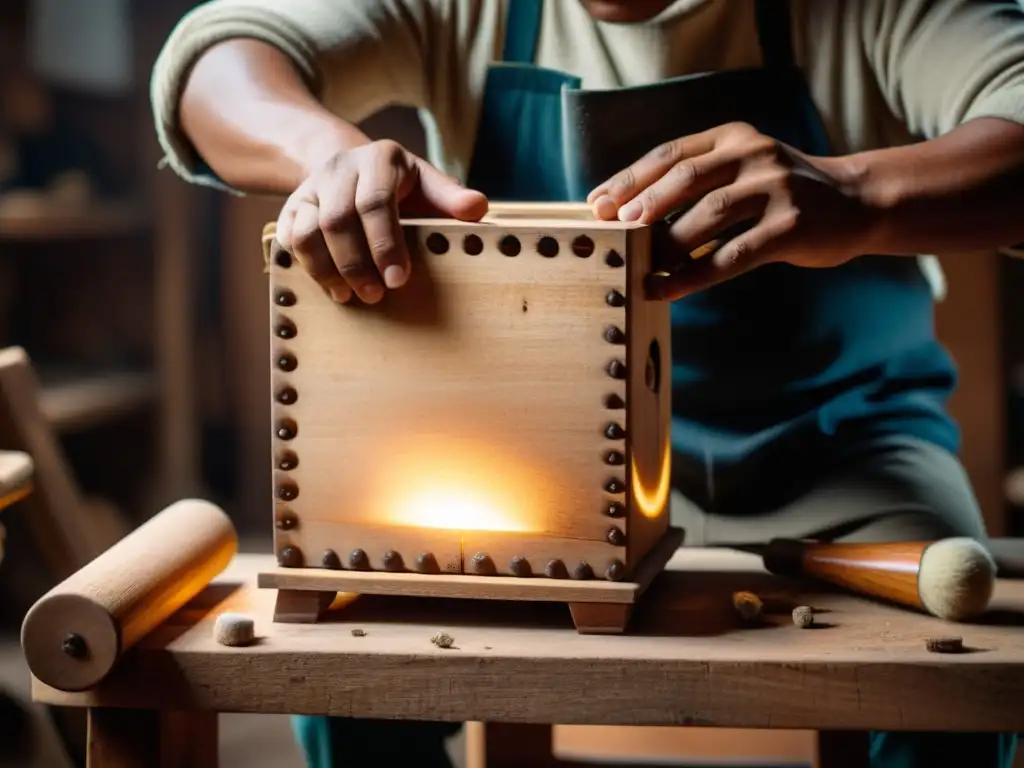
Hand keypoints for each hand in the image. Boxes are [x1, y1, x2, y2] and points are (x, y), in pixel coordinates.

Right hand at [276, 140, 487, 303]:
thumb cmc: (401, 186)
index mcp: (380, 158)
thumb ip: (451, 198)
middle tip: (376, 296)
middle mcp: (340, 167)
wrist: (354, 169)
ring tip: (348, 297)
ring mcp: (311, 186)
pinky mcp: (291, 206)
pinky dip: (306, 266)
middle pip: (337, 219)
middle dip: (357, 264)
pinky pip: (289, 238)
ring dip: (327, 270)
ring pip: (307, 231)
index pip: (376, 201)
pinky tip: (329, 287)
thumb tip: (478, 209)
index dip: (385, 244)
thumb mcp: (429, 185)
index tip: (399, 281)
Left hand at [587, 122, 874, 299]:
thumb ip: (698, 180)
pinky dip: (695, 275)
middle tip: (614, 232)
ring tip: (639, 267)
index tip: (597, 203)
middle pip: (686, 177)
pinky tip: (668, 289)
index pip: (671, 154)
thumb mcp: (743, 169)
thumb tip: (631, 214)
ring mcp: (777, 189)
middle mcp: (754, 154)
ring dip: (667, 244)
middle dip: (644, 206)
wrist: (857, 202)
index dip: (630, 179)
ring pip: (709, 215)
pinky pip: (733, 255)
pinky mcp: (792, 227)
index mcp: (734, 137)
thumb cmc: (783, 193)